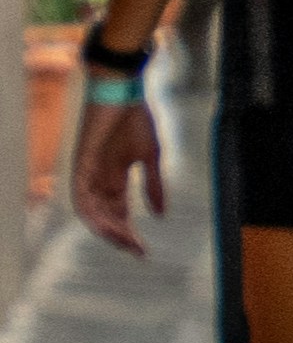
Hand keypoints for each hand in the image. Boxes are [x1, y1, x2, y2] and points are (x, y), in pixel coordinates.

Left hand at [67, 84, 157, 252]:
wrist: (122, 92)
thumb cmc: (135, 118)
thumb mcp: (150, 158)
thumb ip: (154, 187)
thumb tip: (161, 215)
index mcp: (115, 177)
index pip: (119, 212)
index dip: (129, 232)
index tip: (145, 250)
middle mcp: (98, 178)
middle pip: (105, 216)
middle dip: (120, 236)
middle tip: (137, 251)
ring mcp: (88, 172)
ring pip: (91, 211)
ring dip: (107, 229)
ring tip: (126, 242)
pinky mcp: (81, 164)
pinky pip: (81, 196)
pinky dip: (92, 212)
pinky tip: (106, 224)